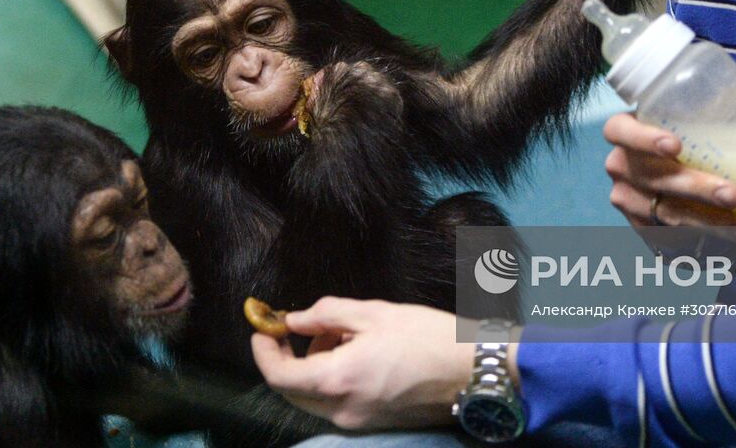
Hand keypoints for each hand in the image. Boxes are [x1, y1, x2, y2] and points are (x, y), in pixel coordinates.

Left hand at [251, 298, 475, 430]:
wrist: (472, 369)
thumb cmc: (428, 335)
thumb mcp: (374, 312)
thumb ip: (326, 314)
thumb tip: (294, 320)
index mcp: (339, 379)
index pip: (278, 376)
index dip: (263, 351)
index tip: (262, 328)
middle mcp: (343, 409)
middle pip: (291, 392)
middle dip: (285, 359)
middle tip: (291, 329)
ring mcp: (359, 421)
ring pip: (314, 397)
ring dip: (311, 366)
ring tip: (337, 331)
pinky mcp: (374, 422)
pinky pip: (337, 402)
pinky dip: (332, 377)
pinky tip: (354, 350)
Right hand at [604, 90, 735, 247]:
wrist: (666, 168)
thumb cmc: (683, 133)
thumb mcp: (695, 114)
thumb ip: (724, 102)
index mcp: (624, 132)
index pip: (620, 132)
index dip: (644, 138)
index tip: (676, 146)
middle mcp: (620, 167)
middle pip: (654, 180)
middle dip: (696, 189)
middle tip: (734, 194)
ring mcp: (628, 201)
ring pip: (665, 216)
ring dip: (708, 226)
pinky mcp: (641, 230)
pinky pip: (667, 243)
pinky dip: (699, 248)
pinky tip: (729, 252)